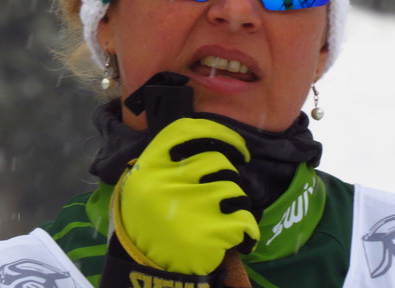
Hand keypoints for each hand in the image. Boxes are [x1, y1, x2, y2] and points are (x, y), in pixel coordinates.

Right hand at [114, 117, 259, 275]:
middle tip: (225, 192)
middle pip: (218, 161)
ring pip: (234, 189)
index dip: (221, 134)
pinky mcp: (207, 232)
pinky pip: (244, 218)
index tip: (238, 147)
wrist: (146, 264)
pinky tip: (239, 238)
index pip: (190, 130)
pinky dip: (247, 229)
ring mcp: (189, 205)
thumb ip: (174, 156)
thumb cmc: (153, 215)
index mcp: (151, 163)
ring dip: (238, 203)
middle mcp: (168, 180)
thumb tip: (221, 139)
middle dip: (230, 176)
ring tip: (226, 216)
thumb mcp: (149, 178)